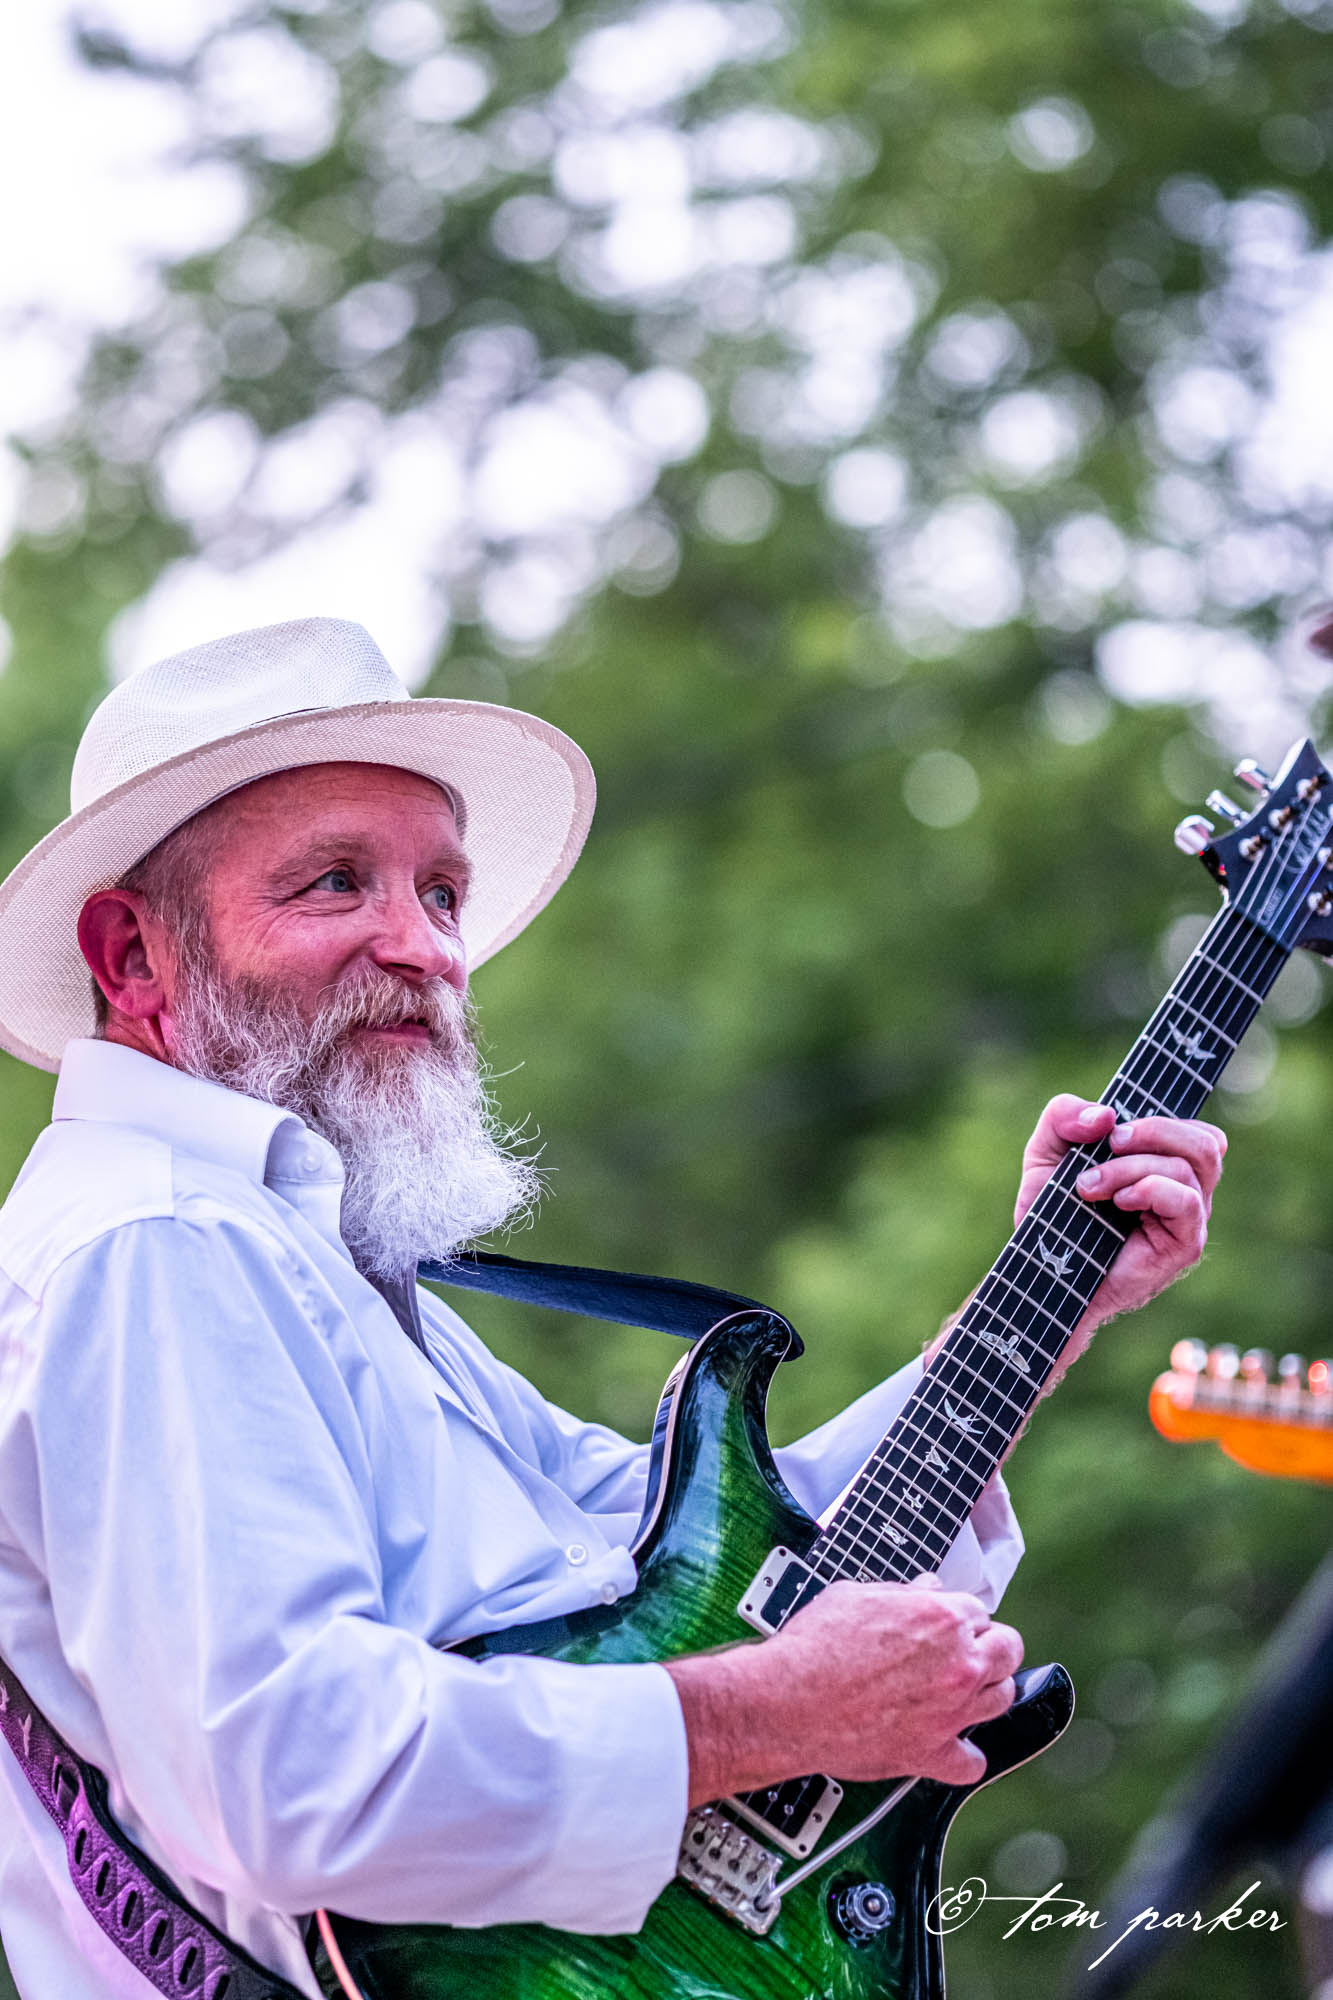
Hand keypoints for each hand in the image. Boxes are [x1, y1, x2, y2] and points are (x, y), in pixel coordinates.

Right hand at [665, 1579, 1023, 1802]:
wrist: (787, 1701)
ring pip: (1002, 1700)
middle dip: (991, 1646)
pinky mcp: (933, 1754)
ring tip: (960, 1692)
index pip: (979, 1611)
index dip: (960, 1617)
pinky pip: (972, 1762)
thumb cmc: (814, 1646)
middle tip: (966, 1652)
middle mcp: (958, 1664)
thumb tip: (926, 1588)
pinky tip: (949, 1744)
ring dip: (986, 1692)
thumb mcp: (856, 1595)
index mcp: (942, 1617)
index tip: (947, 1625)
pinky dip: (963, 1755)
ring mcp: (951, 1712)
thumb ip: (902, 1593)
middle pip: (1008, 1650)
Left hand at [1015, 1095, 1225, 1327]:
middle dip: (1153, 1130)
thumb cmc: (1052, 1212)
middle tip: (1108, 1143)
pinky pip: (1186, 1201)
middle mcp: (1185, 1188)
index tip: (1112, 1125)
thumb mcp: (1045, 1152)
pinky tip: (1119, 1202)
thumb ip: (1063, 1116)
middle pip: (1203, 1140)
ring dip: (1132, 1166)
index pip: (1193, 1127)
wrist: (1044, 1271)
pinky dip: (1150, 1190)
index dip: (1162, 1116)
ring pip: (1188, 1166)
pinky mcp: (1185, 1244)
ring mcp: (1189, 1217)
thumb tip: (1104, 1114)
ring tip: (1089, 1185)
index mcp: (1163, 1162)